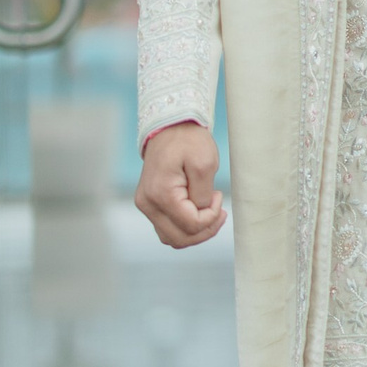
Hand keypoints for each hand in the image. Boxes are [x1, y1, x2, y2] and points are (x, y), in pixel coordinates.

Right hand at [135, 121, 227, 245]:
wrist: (170, 127)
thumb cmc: (188, 141)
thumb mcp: (205, 163)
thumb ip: (203, 195)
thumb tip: (201, 214)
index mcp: (161, 194)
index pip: (191, 225)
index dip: (211, 217)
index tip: (219, 196)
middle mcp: (148, 203)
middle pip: (180, 238)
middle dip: (205, 230)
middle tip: (220, 212)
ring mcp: (146, 205)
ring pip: (172, 238)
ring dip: (195, 233)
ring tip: (210, 213)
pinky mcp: (149, 203)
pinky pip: (167, 227)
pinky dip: (185, 227)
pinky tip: (198, 212)